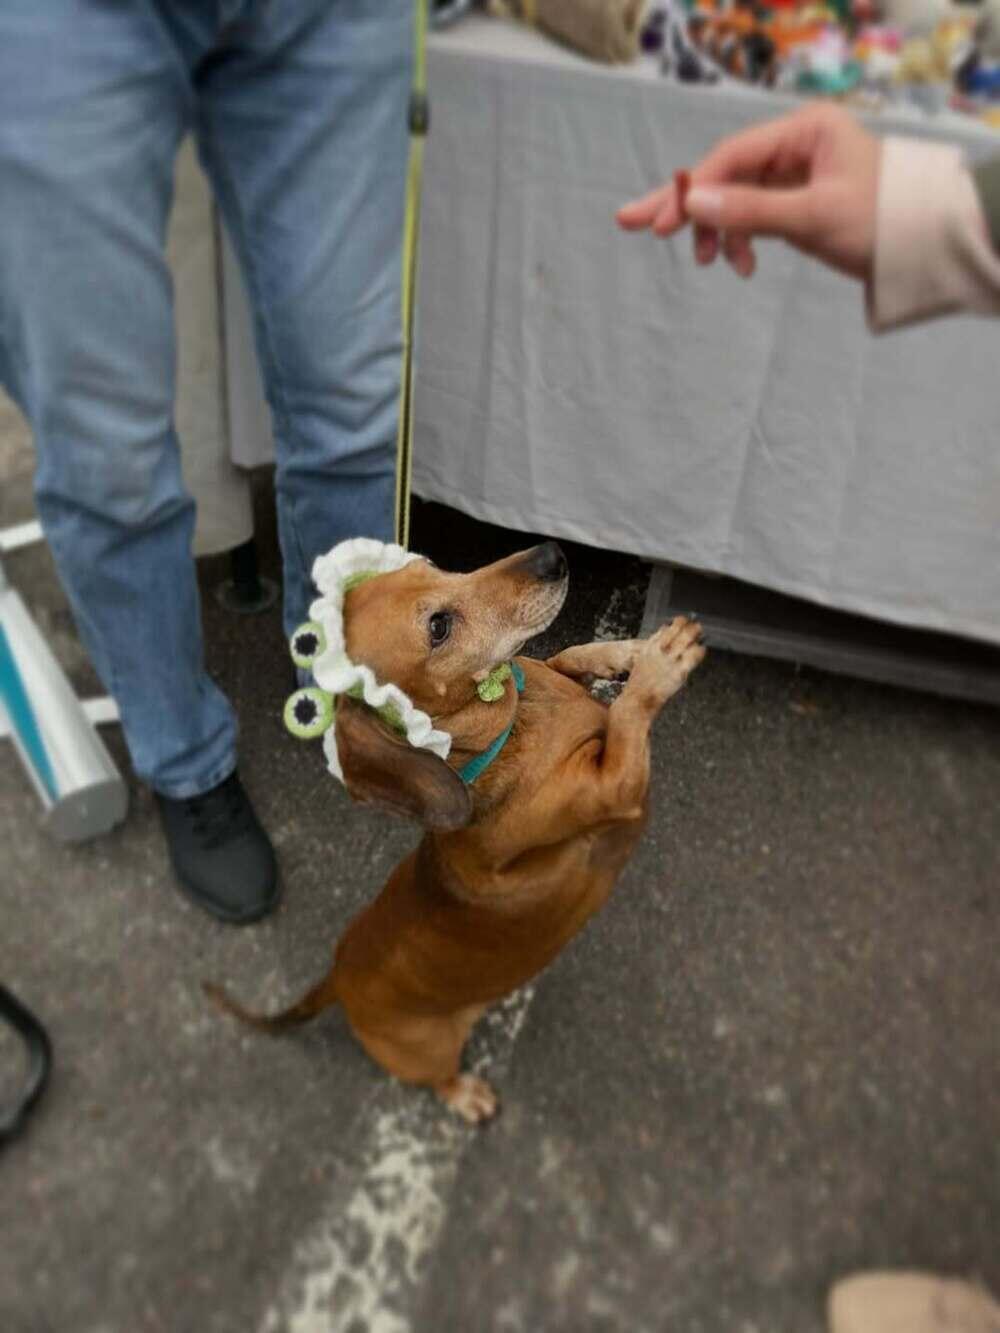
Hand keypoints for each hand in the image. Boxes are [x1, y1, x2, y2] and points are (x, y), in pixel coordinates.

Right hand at [616, 103, 881, 283]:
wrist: (925, 247)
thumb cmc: (880, 223)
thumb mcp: (812, 217)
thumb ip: (750, 210)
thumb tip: (692, 203)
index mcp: (805, 130)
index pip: (731, 156)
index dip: (692, 190)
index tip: (658, 224)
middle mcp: (797, 143)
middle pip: (724, 170)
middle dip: (683, 203)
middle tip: (630, 222)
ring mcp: (796, 172)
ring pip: (736, 197)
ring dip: (717, 231)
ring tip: (707, 263)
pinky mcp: (797, 200)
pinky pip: (754, 215)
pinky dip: (740, 239)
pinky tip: (738, 264)